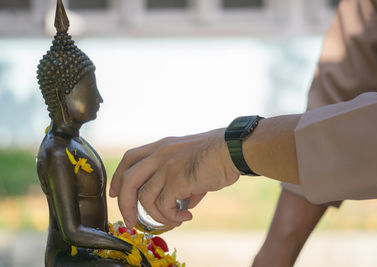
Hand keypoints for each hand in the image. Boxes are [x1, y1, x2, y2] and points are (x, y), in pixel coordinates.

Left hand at [110, 128, 240, 228]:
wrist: (233, 149)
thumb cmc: (217, 154)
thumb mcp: (191, 160)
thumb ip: (182, 180)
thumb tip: (185, 202)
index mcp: (161, 147)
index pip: (130, 158)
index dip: (118, 177)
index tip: (115, 193)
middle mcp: (159, 154)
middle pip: (127, 180)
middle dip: (125, 204)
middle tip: (131, 221)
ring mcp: (166, 166)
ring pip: (145, 198)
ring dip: (157, 216)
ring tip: (175, 219)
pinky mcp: (176, 179)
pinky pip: (163, 205)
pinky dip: (172, 216)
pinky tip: (187, 215)